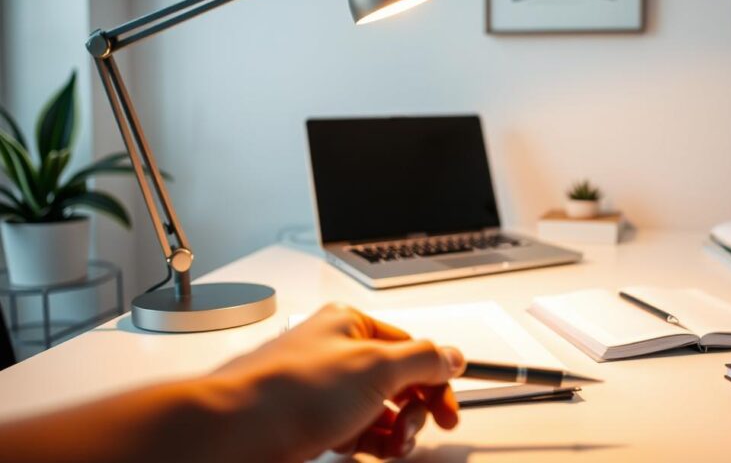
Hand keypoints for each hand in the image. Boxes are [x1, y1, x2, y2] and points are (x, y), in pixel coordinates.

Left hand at [209, 303, 465, 460]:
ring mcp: (322, 389)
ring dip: (392, 432)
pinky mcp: (309, 421)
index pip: (412, 349)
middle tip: (411, 429)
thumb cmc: (288, 393)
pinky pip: (353, 431)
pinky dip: (366, 444)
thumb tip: (451, 355)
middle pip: (397, 382)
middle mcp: (336, 353)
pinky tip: (363, 451)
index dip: (435, 380)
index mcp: (351, 326)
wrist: (235, 433)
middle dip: (411, 411)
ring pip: (376, 411)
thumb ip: (422, 359)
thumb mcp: (375, 368)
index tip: (448, 409)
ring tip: (390, 445)